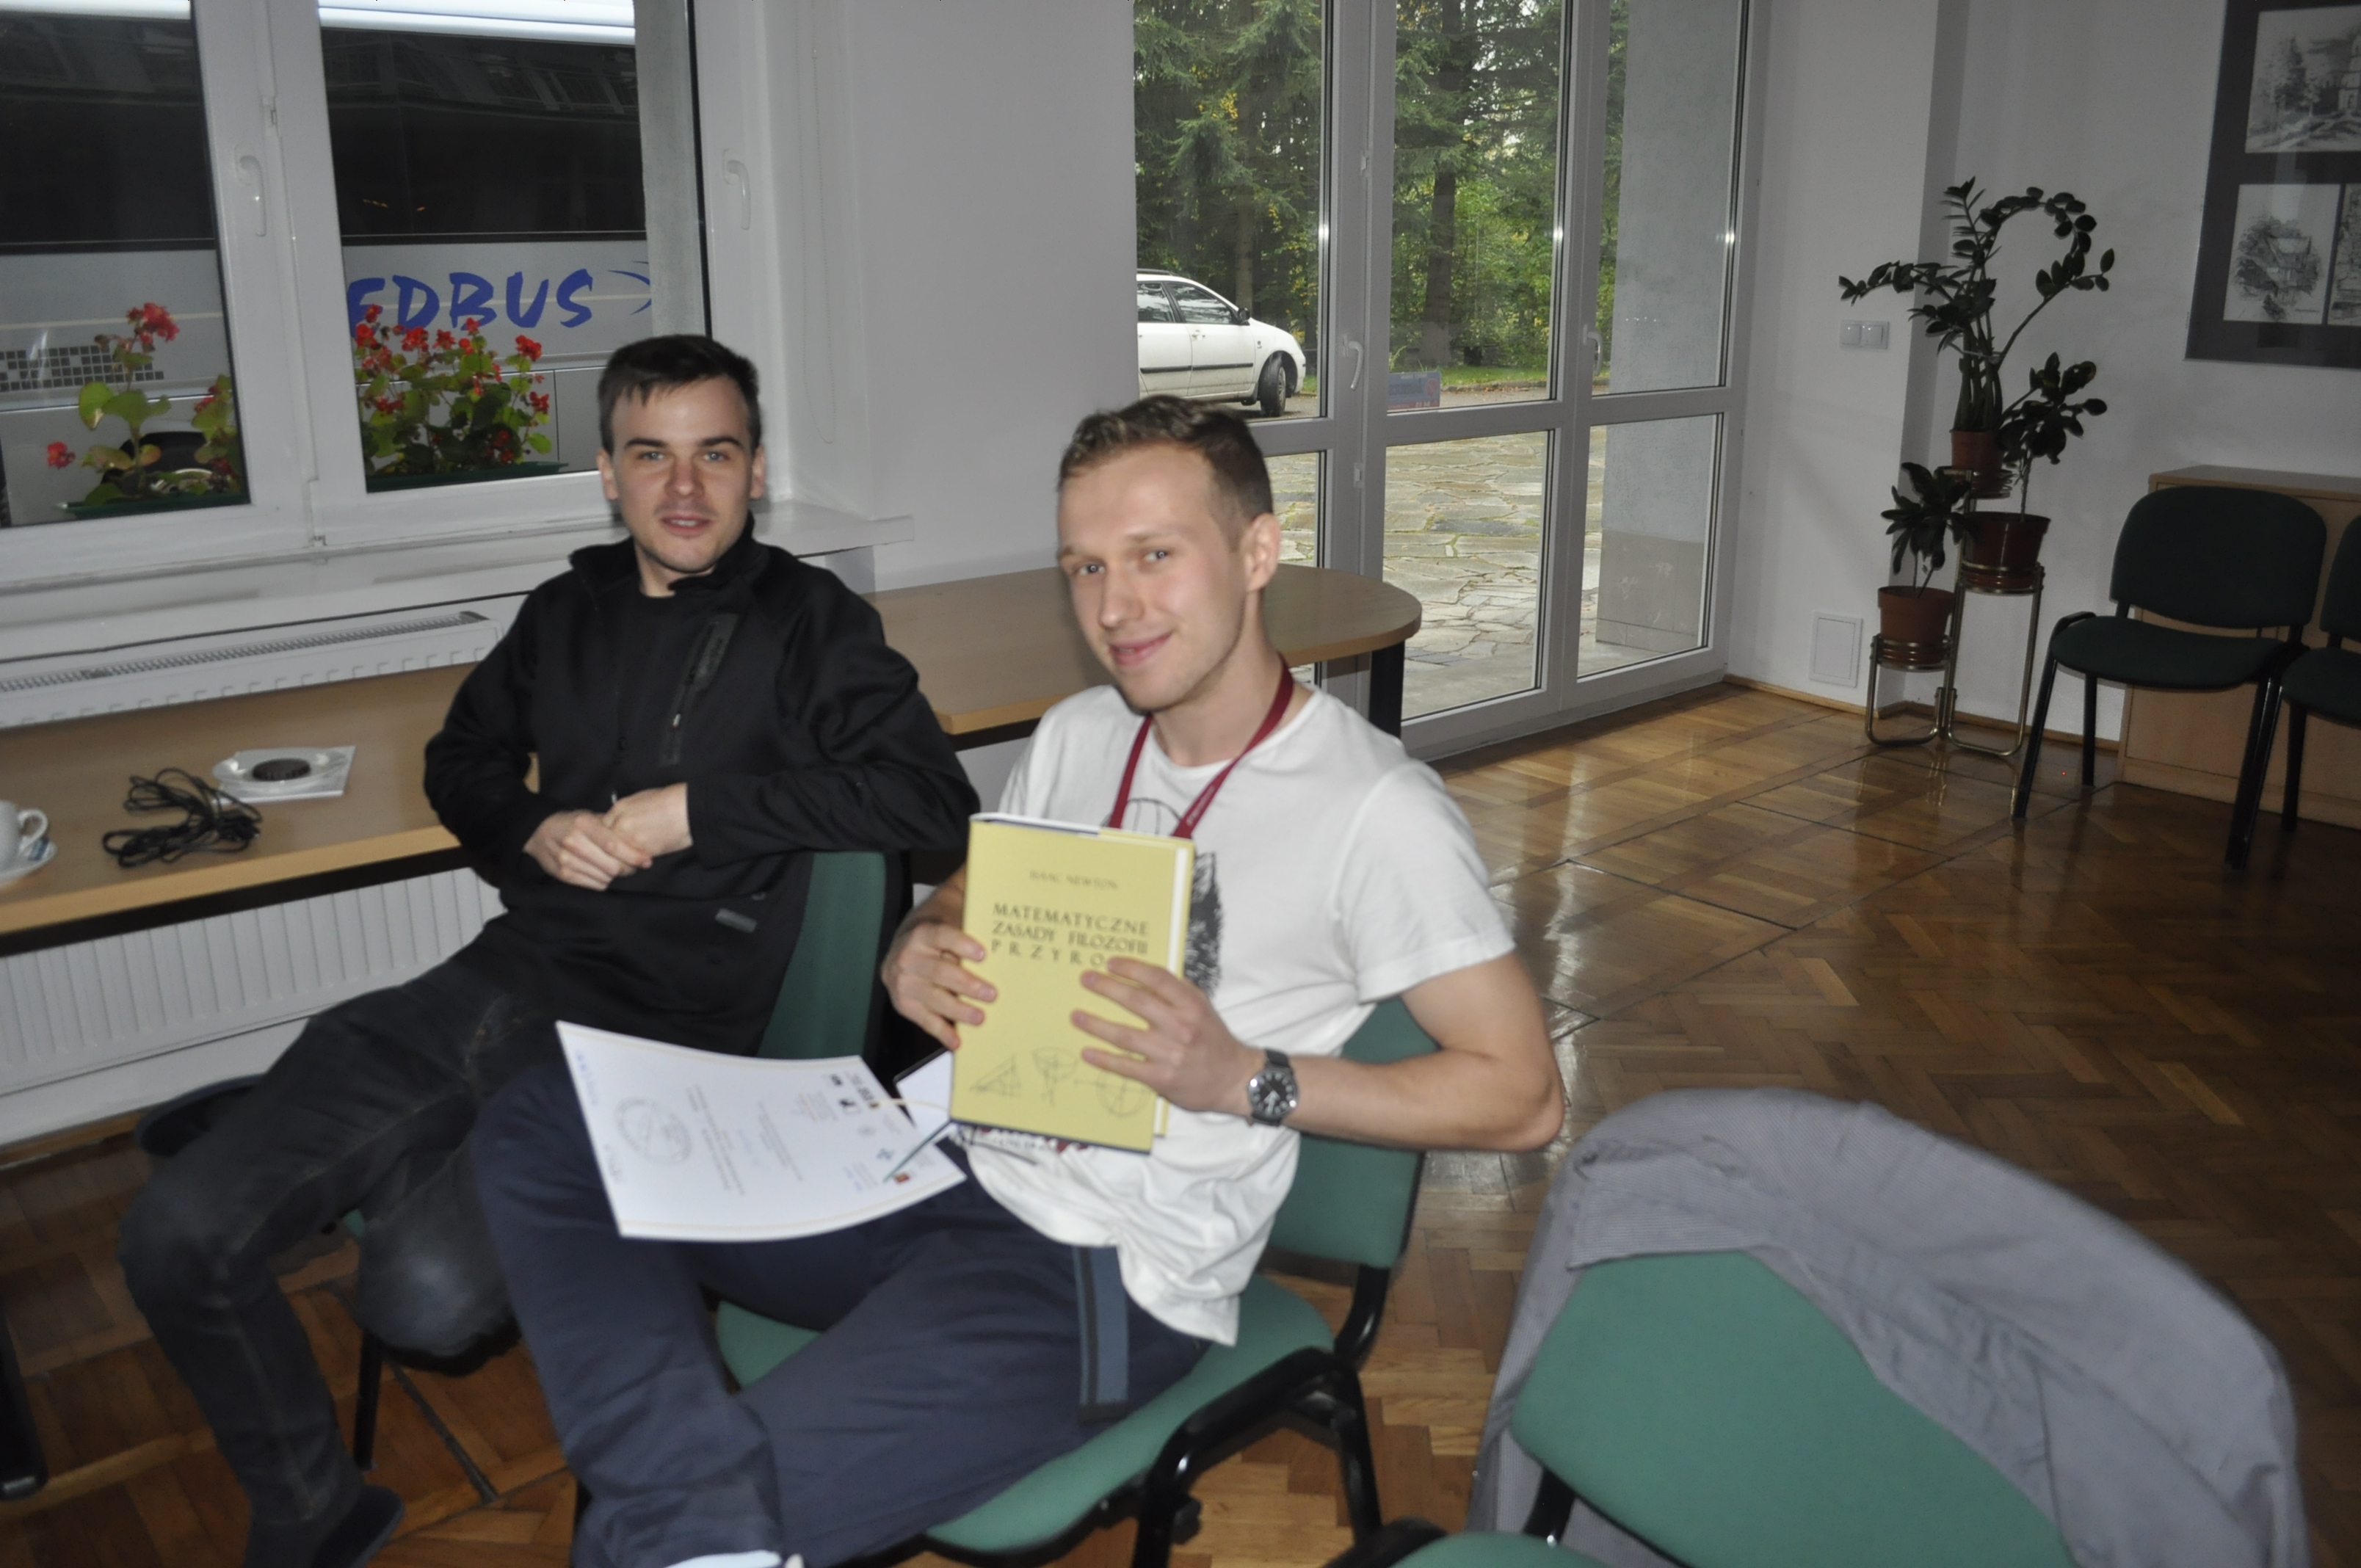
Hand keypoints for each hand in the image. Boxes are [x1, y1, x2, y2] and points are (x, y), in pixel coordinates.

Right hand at [524, 809, 654, 890]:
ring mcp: (567, 860)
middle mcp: (574, 842)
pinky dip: (605, 881)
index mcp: (584, 824)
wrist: (539, 832)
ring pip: (605, 877)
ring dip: (616, 875)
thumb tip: (638, 840)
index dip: (633, 855)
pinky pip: (596, 885)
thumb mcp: (590, 816)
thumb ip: (611, 827)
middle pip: (612, 865)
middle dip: (628, 868)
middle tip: (634, 866)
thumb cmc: (573, 823)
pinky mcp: (564, 875)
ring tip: (617, 868)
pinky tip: (603, 872)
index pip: (613, 845)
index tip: (646, 861)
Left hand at [603, 784, 690, 858]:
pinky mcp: (642, 851)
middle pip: (604, 844)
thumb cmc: (670, 801)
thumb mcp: (640, 798)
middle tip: (613, 858)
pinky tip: (639, 863)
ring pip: (615, 856)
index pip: (600, 828)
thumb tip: (619, 823)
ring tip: (627, 863)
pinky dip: (633, 865)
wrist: (687, 809)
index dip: (605, 837)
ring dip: (620, 861)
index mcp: (619, 808)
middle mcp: (620, 823)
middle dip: (607, 852)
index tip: (610, 842)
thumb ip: (625, 812)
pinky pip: (630, 862)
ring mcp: (630, 838)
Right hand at [884, 920, 995, 1050]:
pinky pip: (924, 1020)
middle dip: (967, 984)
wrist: (903, 948)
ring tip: (980, 1018)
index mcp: (922, 934)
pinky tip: (957, 1041)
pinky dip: (942, 1032)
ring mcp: (902, 982)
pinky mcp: (902, 1004)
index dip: (961, 944)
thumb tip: (1001, 957)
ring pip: (933, 998)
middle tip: (992, 994)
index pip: (942, 936)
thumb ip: (965, 942)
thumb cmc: (936, 941)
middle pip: (940, 971)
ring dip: (958, 1010)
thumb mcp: (947, 930)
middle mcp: (907, 957)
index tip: (983, 955)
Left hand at [1075, 958, 1260, 1116]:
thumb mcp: (1202, 1008)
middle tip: (1086, 979)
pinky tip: (1088, 1052)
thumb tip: (1141, 977)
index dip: (1131, 968)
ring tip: (1076, 1016)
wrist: (1234, 1078)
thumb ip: (1176, 993)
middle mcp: (1181, 1026)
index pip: (1157, 978)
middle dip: (1107, 988)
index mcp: (1191, 1005)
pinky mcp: (1162, 1078)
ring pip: (1125, 1035)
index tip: (1110, 962)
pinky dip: (1105, 1059)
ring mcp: (1170, 1053)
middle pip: (1137, 1002)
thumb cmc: (1213, 1040)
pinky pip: (1127, 1066)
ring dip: (1097, 1024)